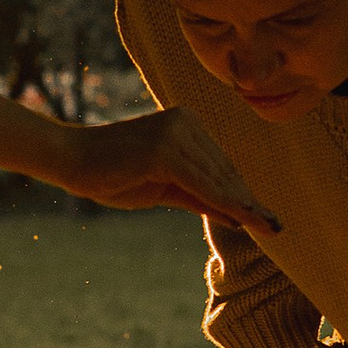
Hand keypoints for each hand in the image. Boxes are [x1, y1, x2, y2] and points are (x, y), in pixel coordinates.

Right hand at [0, 82, 278, 232]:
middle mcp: (185, 121)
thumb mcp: (162, 187)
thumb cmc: (111, 174)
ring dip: (243, 205)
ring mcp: (175, 132)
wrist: (71, 161)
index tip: (265, 217)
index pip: (219, 165)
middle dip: (248, 201)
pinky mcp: (165, 149)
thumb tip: (235, 212)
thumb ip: (198, 196)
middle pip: (223, 171)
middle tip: (276, 226)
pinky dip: (223, 202)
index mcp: (185, 123)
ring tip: (268, 226)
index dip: (242, 193)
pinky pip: (200, 183)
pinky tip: (244, 217)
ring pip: (216, 179)